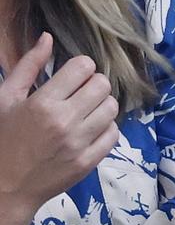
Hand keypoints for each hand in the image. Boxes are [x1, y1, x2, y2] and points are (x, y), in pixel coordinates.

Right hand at [0, 34, 117, 214]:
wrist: (4, 187)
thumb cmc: (3, 139)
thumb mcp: (6, 99)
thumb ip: (28, 66)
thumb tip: (47, 37)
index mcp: (43, 103)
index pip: (84, 67)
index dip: (80, 68)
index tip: (72, 77)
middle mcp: (64, 122)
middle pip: (103, 85)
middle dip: (93, 84)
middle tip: (79, 94)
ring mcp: (79, 143)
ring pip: (112, 107)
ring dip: (101, 105)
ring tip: (84, 111)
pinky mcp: (89, 161)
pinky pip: (114, 133)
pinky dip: (105, 128)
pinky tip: (88, 130)